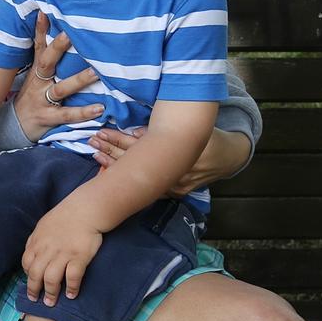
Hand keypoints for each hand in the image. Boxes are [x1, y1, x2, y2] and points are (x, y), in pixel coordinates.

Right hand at [13, 16, 102, 141]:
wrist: (13, 127)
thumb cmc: (30, 98)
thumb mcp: (35, 77)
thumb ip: (47, 59)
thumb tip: (59, 36)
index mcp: (37, 72)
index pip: (38, 47)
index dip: (40, 30)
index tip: (45, 12)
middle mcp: (38, 83)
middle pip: (47, 63)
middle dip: (58, 48)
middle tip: (72, 34)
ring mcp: (42, 101)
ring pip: (61, 89)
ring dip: (78, 80)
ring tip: (96, 72)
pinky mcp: (48, 118)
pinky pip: (67, 115)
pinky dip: (83, 112)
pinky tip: (100, 108)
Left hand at [22, 202, 103, 305]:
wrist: (85, 209)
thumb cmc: (65, 216)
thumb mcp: (43, 224)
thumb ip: (36, 239)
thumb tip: (30, 250)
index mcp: (38, 241)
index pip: (26, 262)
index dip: (27, 275)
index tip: (32, 282)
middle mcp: (48, 249)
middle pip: (35, 274)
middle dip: (34, 289)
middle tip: (35, 300)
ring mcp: (63, 254)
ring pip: (51, 279)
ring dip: (50, 293)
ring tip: (51, 302)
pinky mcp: (79, 257)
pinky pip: (72, 277)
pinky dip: (71, 288)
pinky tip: (71, 295)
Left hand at [89, 127, 250, 194]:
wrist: (229, 157)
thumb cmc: (207, 136)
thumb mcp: (190, 126)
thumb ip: (164, 128)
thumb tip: (135, 129)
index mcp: (177, 153)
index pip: (140, 148)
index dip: (118, 139)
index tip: (100, 132)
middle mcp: (174, 173)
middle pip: (135, 162)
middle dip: (111, 151)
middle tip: (92, 141)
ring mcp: (173, 186)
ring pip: (139, 177)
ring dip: (115, 166)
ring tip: (95, 154)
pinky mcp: (174, 194)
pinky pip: (148, 188)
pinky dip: (130, 181)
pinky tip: (111, 175)